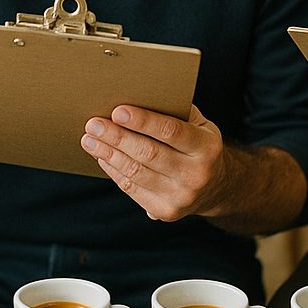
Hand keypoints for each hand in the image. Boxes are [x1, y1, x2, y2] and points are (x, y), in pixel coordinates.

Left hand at [80, 103, 225, 220]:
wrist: (217, 187)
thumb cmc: (199, 145)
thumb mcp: (199, 125)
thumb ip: (175, 111)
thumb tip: (136, 94)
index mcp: (207, 148)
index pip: (171, 131)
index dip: (143, 121)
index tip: (117, 111)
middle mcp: (196, 175)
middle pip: (148, 153)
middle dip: (117, 137)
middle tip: (94, 124)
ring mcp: (181, 197)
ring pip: (136, 173)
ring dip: (108, 154)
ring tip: (89, 139)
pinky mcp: (165, 212)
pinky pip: (132, 189)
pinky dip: (114, 171)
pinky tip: (102, 157)